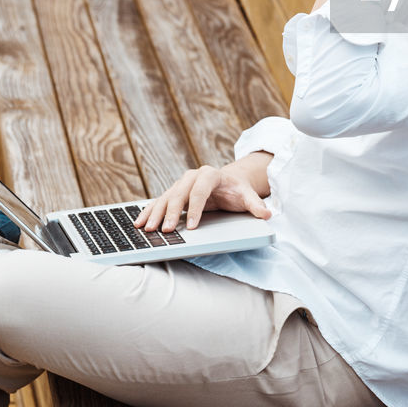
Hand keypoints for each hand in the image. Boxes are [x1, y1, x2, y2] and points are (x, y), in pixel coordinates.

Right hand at [134, 157, 272, 232]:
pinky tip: (139, 222)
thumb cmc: (237, 190)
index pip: (200, 191)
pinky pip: (158, 201)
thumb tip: (268, 214)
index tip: (191, 226)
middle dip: (171, 213)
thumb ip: (256, 205)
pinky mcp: (173, 192)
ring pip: (165, 197)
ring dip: (155, 213)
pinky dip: (148, 211)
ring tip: (147, 229)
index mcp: (210, 174)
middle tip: (166, 231)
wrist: (227, 182)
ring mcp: (181, 183)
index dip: (195, 208)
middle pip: (179, 193)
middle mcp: (192, 176)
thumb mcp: (247, 196)